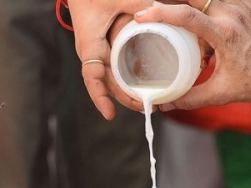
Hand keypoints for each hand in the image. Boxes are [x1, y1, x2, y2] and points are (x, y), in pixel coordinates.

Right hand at [67, 0, 154, 118]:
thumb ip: (139, 5)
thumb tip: (161, 12)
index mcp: (90, 44)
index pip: (92, 77)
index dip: (100, 97)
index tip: (110, 114)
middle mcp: (91, 52)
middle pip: (107, 83)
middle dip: (125, 98)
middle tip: (148, 107)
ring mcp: (97, 52)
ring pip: (112, 79)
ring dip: (127, 92)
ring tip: (148, 103)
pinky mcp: (104, 48)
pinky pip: (114, 69)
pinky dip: (126, 80)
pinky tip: (142, 86)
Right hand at [134, 0, 250, 109]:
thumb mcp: (222, 93)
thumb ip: (191, 97)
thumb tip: (164, 105)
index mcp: (225, 35)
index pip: (186, 15)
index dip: (160, 12)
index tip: (141, 15)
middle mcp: (232, 14)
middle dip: (171, 3)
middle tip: (157, 13)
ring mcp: (242, 5)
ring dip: (191, 4)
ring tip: (185, 23)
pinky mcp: (248, 2)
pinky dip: (208, 4)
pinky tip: (204, 16)